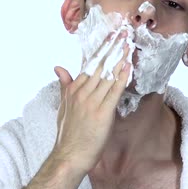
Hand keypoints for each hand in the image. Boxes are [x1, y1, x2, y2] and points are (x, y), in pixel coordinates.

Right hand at [52, 30, 131, 173]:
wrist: (70, 155)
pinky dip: (122, 77)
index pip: (90, 64)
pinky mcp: (103, 112)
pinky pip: (115, 91)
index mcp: (74, 89)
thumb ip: (64, 85)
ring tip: (128, 44)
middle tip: (122, 33)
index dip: (102, 49)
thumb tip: (58, 67)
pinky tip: (128, 67)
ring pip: (108, 75)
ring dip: (119, 58)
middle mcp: (83, 92)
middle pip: (100, 65)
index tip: (110, 36)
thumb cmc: (68, 133)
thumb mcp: (63, 106)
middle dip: (112, 48)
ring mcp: (93, 101)